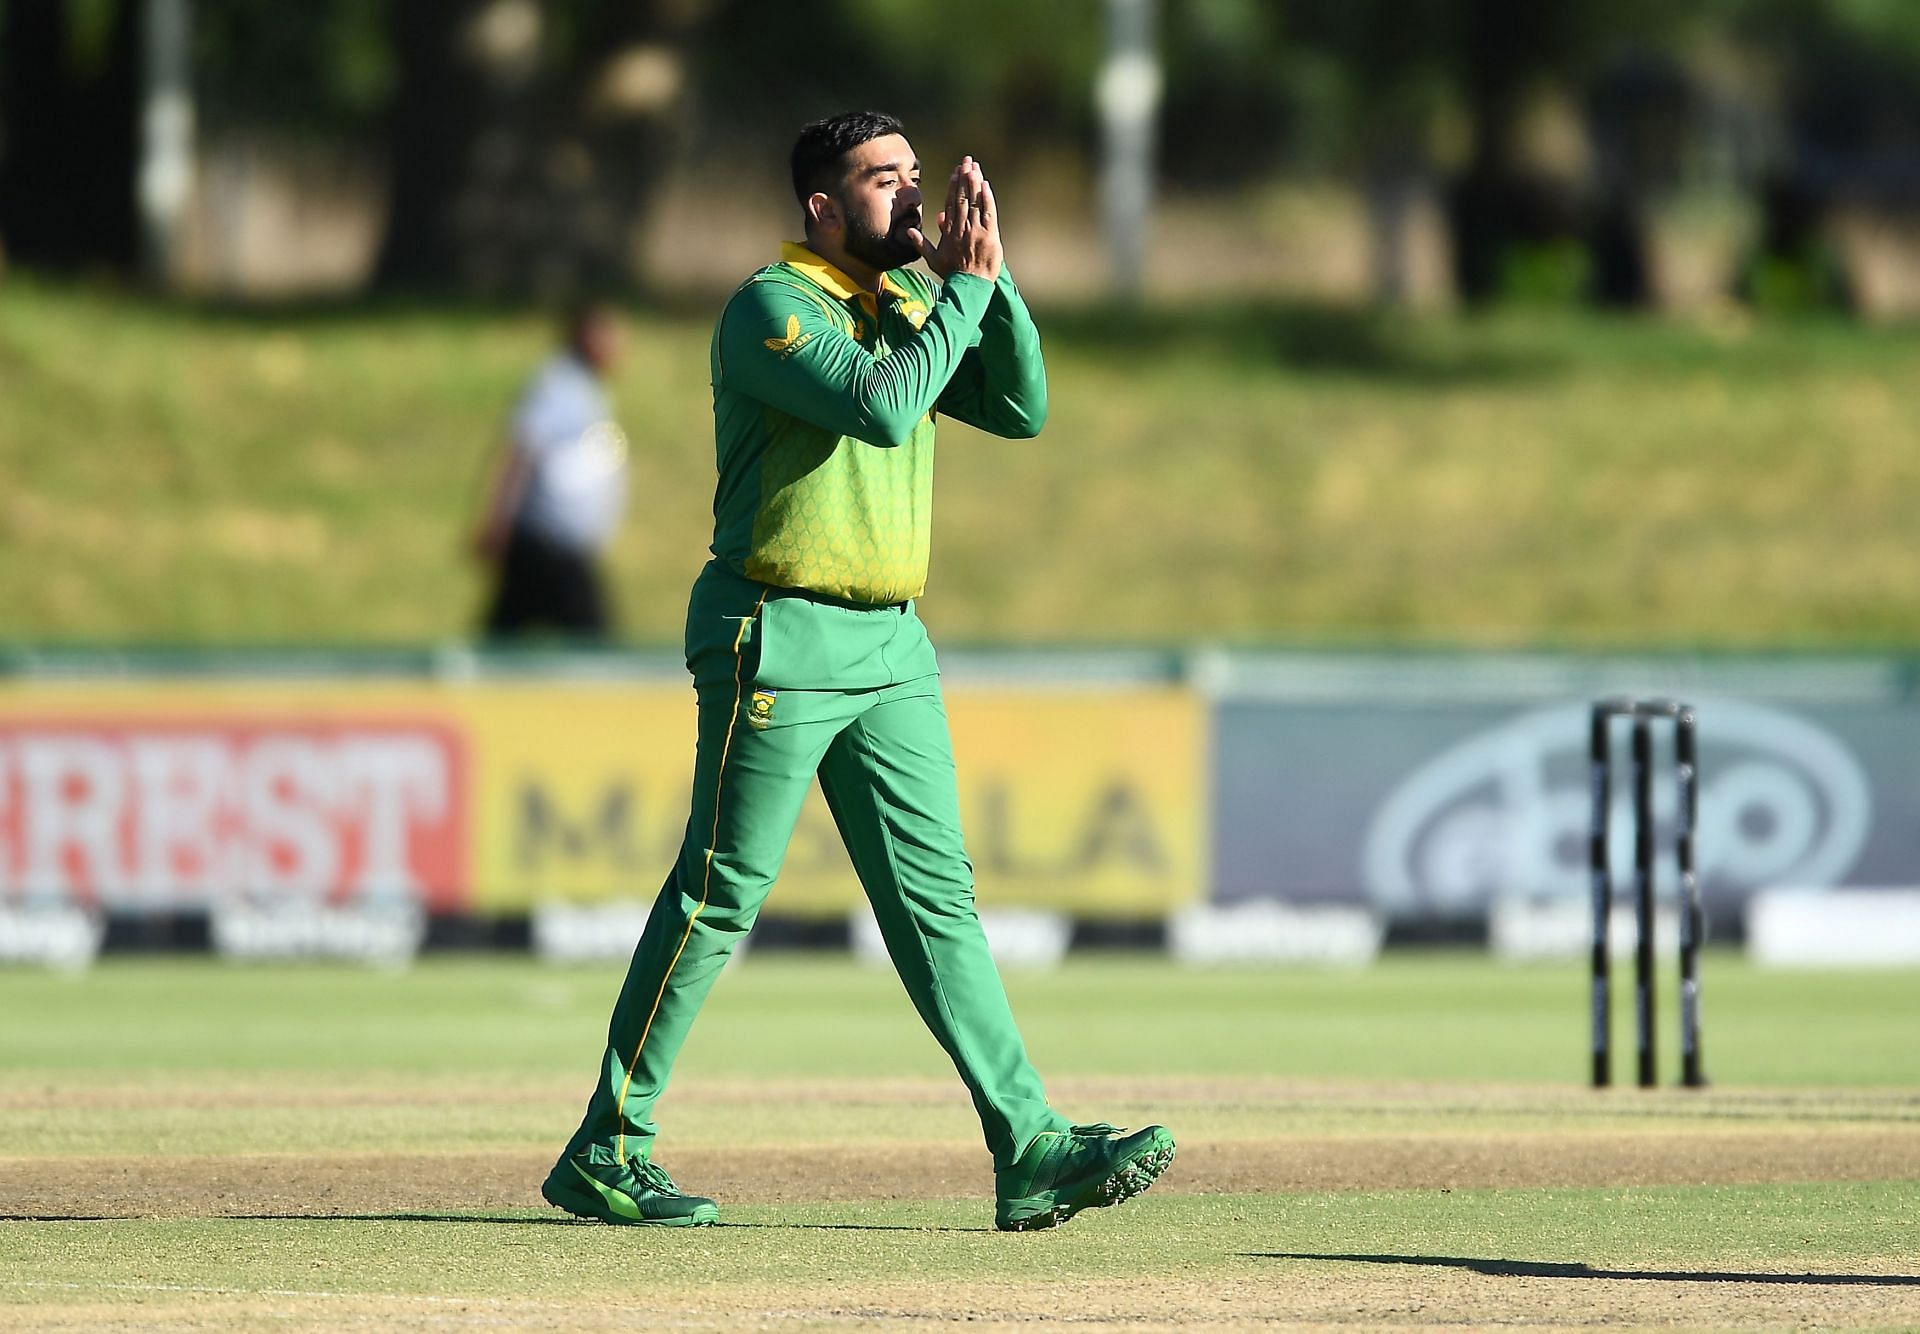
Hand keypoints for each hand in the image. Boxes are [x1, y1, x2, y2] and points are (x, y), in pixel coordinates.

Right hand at [909, 155, 1000, 283]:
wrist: (968, 286)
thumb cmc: (951, 273)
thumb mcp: (932, 258)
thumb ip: (921, 243)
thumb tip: (908, 231)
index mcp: (949, 231)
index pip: (950, 203)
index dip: (953, 186)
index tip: (955, 172)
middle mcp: (961, 228)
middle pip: (963, 198)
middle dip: (964, 178)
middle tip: (966, 161)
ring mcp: (975, 231)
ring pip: (975, 202)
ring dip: (974, 183)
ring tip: (975, 167)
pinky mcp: (989, 236)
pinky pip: (988, 213)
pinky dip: (987, 199)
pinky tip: (986, 185)